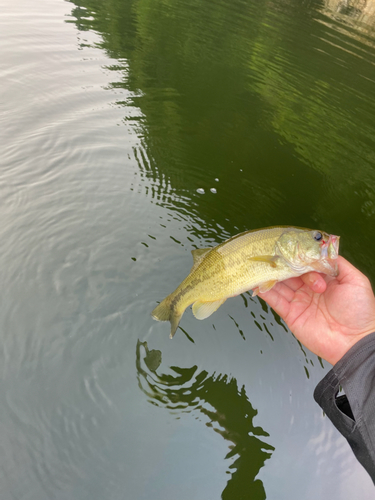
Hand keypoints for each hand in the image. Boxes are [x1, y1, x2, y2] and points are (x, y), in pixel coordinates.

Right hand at [259, 256, 374, 364]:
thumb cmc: (360, 312)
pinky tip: (257, 281)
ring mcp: (298, 301)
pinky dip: (265, 291)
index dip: (300, 256)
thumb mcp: (355, 281)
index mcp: (324, 278)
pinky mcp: (290, 314)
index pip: (306, 262)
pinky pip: (275, 300)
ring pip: (280, 284)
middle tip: (275, 256)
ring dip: (270, 274)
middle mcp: (308, 288)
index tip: (293, 250)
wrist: (354, 341)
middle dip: (283, 264)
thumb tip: (322, 250)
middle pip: (290, 271)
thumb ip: (338, 263)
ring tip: (260, 263)